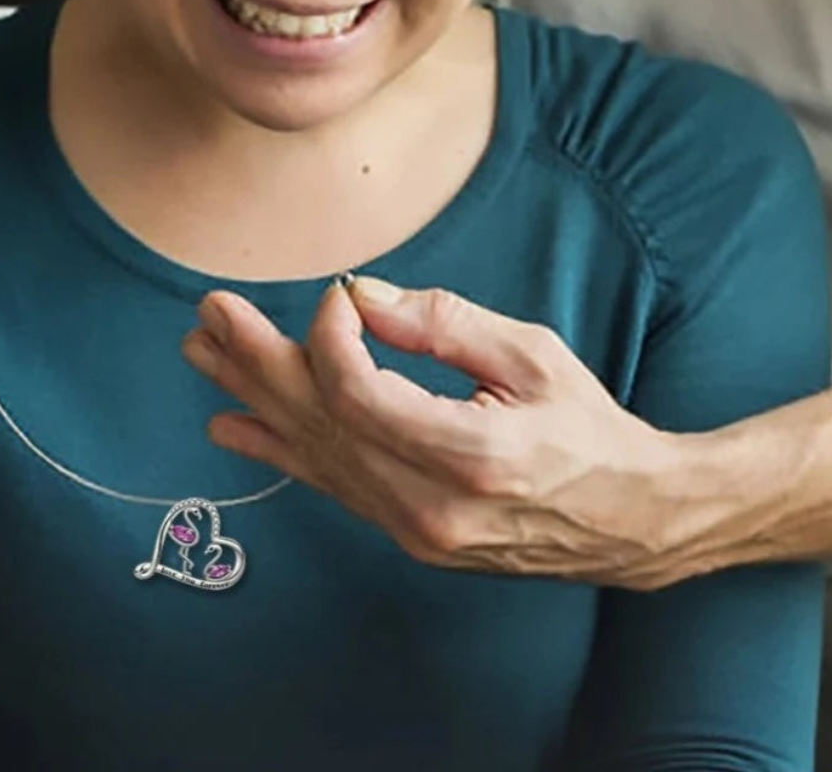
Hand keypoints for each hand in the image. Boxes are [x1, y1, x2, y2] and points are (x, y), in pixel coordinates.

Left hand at [182, 278, 689, 589]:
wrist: (628, 520)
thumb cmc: (589, 430)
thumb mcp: (533, 357)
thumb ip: (444, 325)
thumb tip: (364, 298)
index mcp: (469, 453)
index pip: (358, 391)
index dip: (330, 335)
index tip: (340, 296)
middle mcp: (429, 504)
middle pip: (319, 424)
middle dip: (258, 361)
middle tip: (211, 314)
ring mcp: (413, 529)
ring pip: (314, 456)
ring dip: (255, 400)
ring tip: (203, 355)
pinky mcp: (408, 535)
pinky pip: (332, 485)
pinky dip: (279, 451)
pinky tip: (232, 426)